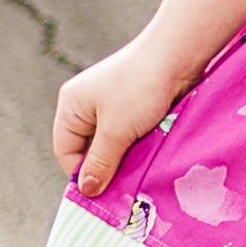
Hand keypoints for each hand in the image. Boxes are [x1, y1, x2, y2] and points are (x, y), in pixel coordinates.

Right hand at [54, 31, 208, 195]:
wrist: (178, 55)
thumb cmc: (141, 88)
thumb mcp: (116, 131)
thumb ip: (101, 163)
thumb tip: (87, 190)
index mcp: (71, 106)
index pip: (66, 152)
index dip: (82, 174)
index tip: (103, 191)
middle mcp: (86, 104)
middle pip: (88, 149)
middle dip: (105, 166)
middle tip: (124, 184)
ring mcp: (110, 103)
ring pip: (111, 143)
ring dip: (124, 156)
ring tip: (139, 167)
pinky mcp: (132, 104)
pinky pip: (128, 133)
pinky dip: (136, 144)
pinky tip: (148, 152)